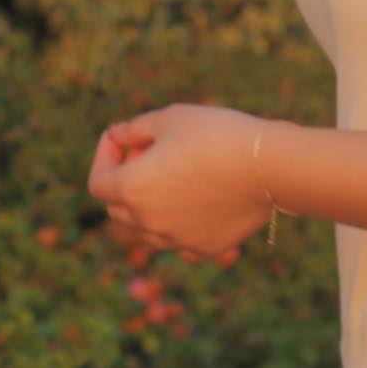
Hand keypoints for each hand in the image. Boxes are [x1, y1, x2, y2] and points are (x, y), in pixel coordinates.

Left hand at [89, 102, 277, 263]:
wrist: (269, 165)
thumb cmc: (215, 134)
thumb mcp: (168, 119)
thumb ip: (133, 129)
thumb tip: (118, 136)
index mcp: (132, 189)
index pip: (97, 182)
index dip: (105, 157)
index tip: (124, 140)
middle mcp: (149, 223)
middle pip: (118, 208)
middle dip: (125, 180)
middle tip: (150, 153)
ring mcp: (178, 241)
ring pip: (147, 230)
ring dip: (149, 206)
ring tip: (176, 176)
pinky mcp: (207, 249)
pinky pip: (180, 244)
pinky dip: (179, 227)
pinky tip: (196, 204)